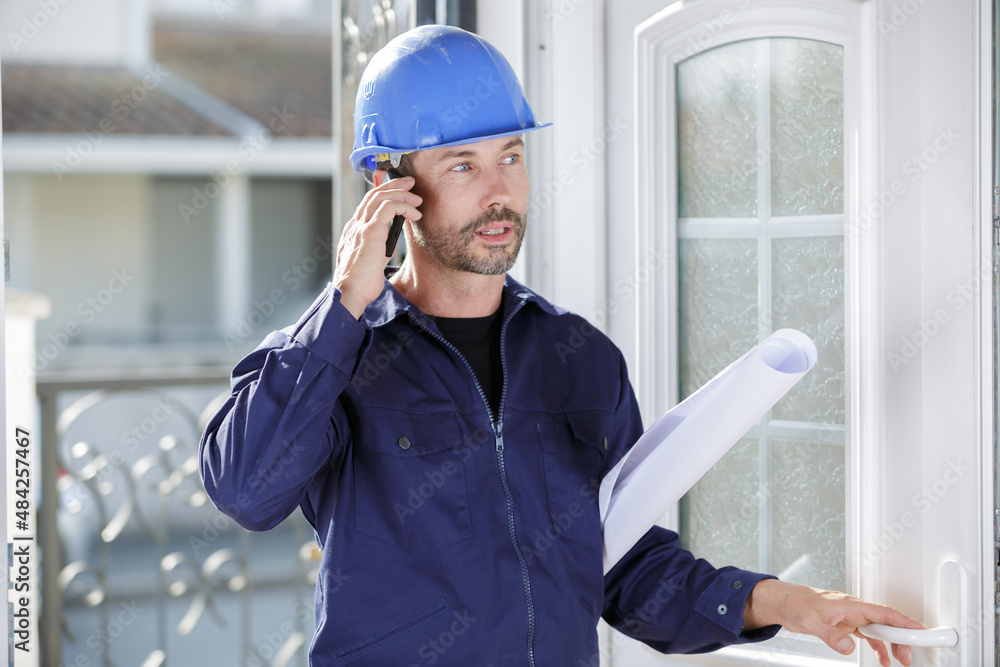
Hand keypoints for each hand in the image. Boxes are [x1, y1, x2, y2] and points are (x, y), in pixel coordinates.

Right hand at [334, 173, 421, 318]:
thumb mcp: (370, 261)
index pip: (367, 204)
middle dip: (394, 185)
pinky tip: (414, 214)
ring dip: (402, 194)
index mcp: (353, 232)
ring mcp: (360, 227)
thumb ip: (376, 249)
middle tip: (410, 183)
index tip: (400, 192)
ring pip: (381, 196)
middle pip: (373, 195)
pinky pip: (388, 207)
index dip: (384, 194)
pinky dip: (403, 206)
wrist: (350, 293)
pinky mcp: (370, 231)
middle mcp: (355, 225)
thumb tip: (388, 244)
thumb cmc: (360, 284)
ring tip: (417, 199)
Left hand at [743, 580, 924, 665]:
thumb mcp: (812, 622)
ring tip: (902, 661)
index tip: (922, 631)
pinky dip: (878, 647)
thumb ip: (832, 636)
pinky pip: (869, 635)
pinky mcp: (846, 624)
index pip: (885, 612)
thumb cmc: (796, 604)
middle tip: (909, 657)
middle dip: (902, 638)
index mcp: (851, 605)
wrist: (783, 602)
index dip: (905, 621)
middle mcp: (854, 609)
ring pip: (880, 630)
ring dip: (893, 645)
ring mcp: (851, 617)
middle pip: (887, 622)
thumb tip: (849, 647)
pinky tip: (884, 659)